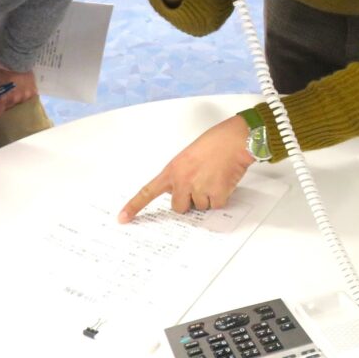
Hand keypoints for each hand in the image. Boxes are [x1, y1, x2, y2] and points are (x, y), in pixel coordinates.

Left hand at [0, 64, 37, 118]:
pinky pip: (27, 96)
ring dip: (14, 97)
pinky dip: (24, 92)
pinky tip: (21, 86)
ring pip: (18, 101)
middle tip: (2, 93)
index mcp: (2, 100)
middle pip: (7, 107)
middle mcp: (14, 101)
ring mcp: (25, 97)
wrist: (16, 58)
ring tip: (13, 88)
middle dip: (4, 102)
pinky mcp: (33, 91)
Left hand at [119, 115, 253, 220]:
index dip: (134, 206)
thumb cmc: (215, 142)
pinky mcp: (216, 194)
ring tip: (215, 176)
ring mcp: (198, 188)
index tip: (123, 218)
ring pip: (200, 207)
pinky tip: (224, 180)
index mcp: (173, 170)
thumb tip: (184, 192)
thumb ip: (181, 174)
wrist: (235, 139)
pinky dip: (222, 196)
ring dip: (208, 197)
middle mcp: (182, 181)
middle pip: (178, 207)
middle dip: (189, 201)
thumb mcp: (188, 156)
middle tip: (200, 184)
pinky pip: (216, 205)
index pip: (148, 191)